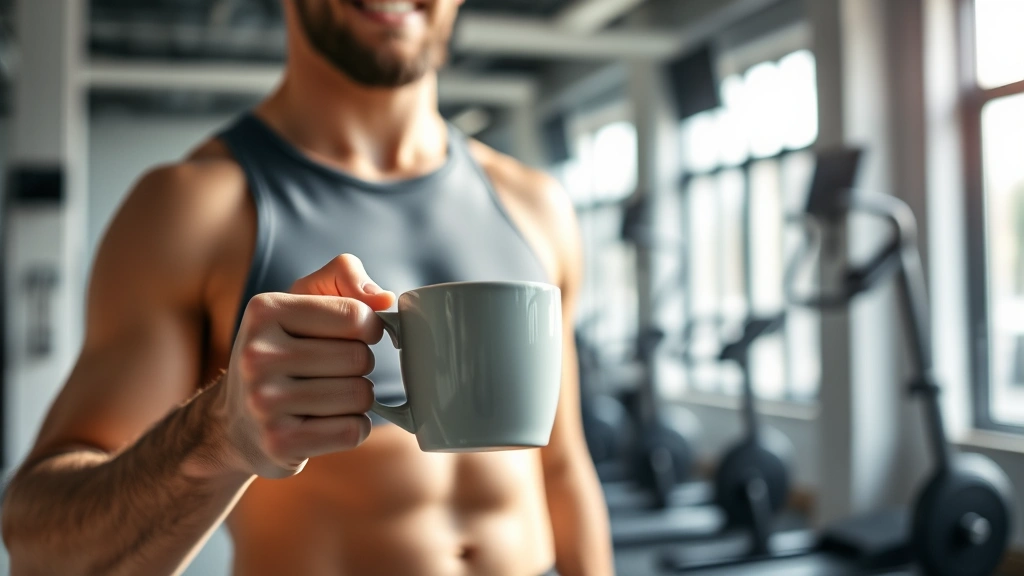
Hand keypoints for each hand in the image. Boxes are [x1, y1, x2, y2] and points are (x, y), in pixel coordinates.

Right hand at [214, 254, 394, 478]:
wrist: (235, 423)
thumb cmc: (283, 350)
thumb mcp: (302, 299)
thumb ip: (343, 275)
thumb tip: (383, 298)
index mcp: (264, 311)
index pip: (355, 316)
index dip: (368, 328)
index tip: (353, 335)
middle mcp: (256, 355)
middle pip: (359, 358)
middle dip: (360, 366)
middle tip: (332, 372)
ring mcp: (264, 402)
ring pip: (360, 396)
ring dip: (358, 399)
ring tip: (328, 397)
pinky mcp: (279, 443)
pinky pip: (353, 430)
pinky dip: (353, 428)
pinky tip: (326, 424)